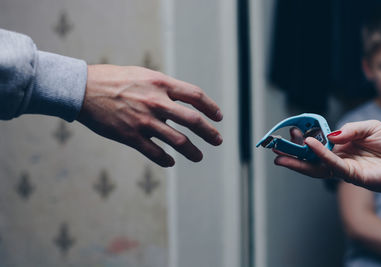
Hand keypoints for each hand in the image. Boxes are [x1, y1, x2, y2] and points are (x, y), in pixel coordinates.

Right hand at [77, 65, 222, 166]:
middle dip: (209, 132)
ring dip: (192, 151)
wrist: (82, 89)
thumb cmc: (113, 80)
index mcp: (161, 84)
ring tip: (199, 157)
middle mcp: (156, 102)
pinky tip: (171, 162)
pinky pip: (155, 153)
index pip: (195, 95)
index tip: (218, 116)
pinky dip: (166, 160)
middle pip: (192, 120)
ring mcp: (144, 121)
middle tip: (218, 140)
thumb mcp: (143, 75)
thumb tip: (182, 98)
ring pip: (178, 141)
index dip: (211, 107)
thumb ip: (163, 87)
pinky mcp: (131, 136)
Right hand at [274, 120, 380, 196]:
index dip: (304, 139)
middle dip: (292, 155)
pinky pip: (333, 165)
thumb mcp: (370, 127)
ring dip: (297, 161)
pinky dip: (320, 155)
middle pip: (312, 160)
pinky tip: (309, 145)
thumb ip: (349, 130)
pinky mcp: (354, 176)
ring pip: (316, 167)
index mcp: (343, 148)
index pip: (319, 145)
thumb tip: (330, 135)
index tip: (292, 130)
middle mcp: (341, 160)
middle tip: (274, 149)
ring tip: (280, 156)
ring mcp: (346, 170)